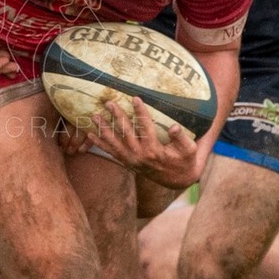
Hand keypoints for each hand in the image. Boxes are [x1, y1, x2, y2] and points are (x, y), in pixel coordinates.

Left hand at [81, 95, 212, 187]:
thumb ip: (181, 138)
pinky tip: (89, 134)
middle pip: (126, 133)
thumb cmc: (184, 160)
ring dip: (104, 129)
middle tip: (109, 103)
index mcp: (154, 150)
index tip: (135, 98)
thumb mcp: (188, 149)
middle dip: (117, 117)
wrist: (177, 180)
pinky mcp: (127, 162)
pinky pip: (111, 152)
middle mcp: (140, 155)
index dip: (140, 112)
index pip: (146, 127)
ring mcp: (131, 160)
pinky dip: (100, 143)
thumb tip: (174, 126)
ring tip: (95, 116)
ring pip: (115, 143)